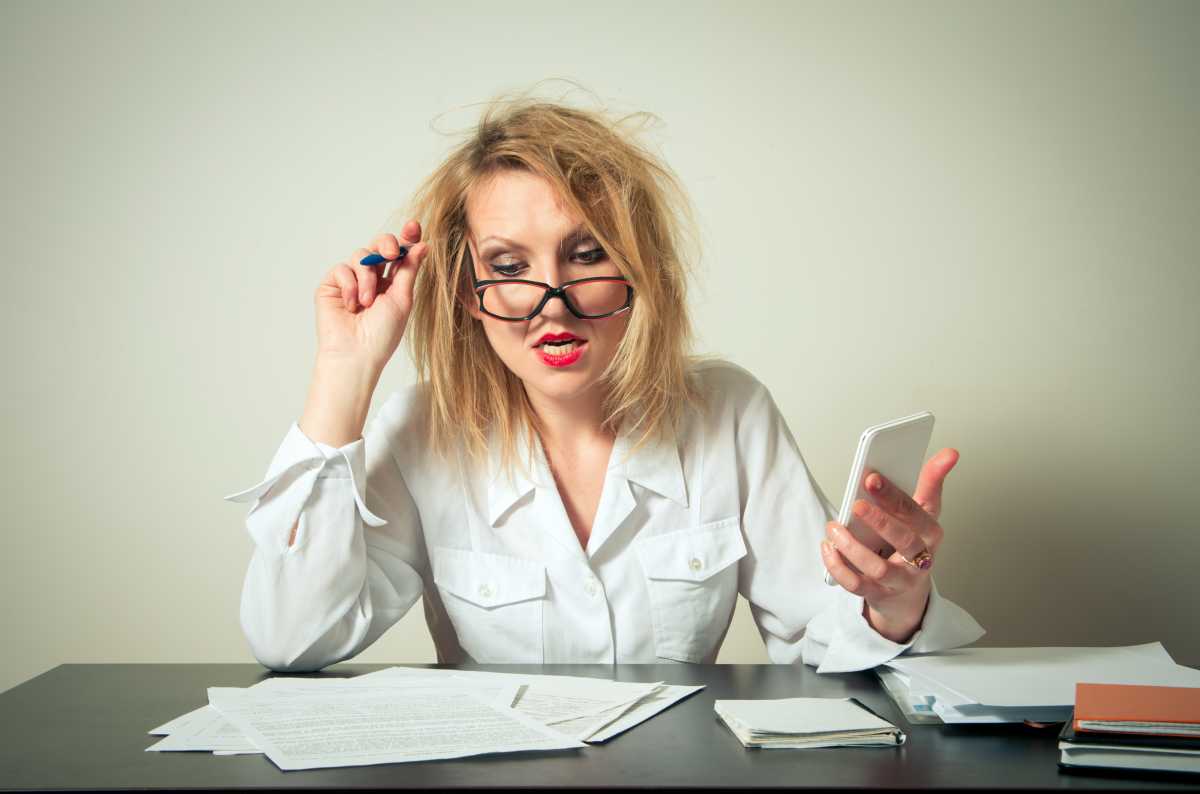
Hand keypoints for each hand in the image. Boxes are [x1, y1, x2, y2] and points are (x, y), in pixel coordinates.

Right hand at [314, 219, 429, 367]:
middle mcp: (372, 278)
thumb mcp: (402, 299)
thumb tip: (423, 244)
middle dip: (387, 243)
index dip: (406, 238)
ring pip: (361, 256)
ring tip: (367, 303)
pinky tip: (352, 305)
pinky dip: (350, 286)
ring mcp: (351, 280)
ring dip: (367, 278)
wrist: (356, 354)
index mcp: (393, 282)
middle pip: (379, 245)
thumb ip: (410, 270)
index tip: (414, 225)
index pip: (400, 254)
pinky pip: (342, 269)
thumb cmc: (382, 334)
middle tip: (392, 253)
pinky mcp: (332, 285)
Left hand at [819, 448, 959, 642]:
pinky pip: (856, 584)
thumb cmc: (913, 544)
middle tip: (856, 504)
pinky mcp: (878, 594)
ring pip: (878, 567)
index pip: (918, 513)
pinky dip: (839, 566)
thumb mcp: (924, 513)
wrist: (907, 594)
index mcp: (931, 533)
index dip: (895, 496)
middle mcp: (920, 559)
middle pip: (904, 541)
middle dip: (880, 521)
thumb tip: (949, 453)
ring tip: (834, 527)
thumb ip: (930, 482)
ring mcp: (899, 579)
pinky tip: (827, 547)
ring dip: (852, 547)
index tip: (872, 476)